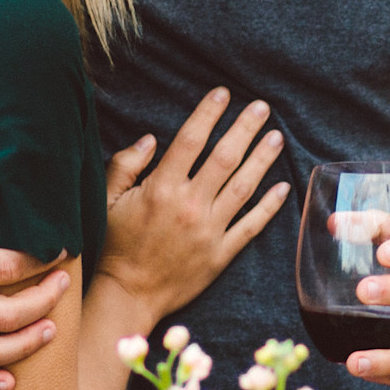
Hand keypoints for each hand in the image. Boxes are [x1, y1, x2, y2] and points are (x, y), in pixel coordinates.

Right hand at [102, 90, 288, 320]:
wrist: (128, 295)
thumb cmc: (114, 246)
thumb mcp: (106, 201)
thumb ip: (125, 165)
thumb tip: (151, 139)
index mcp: (161, 188)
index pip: (191, 140)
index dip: (208, 113)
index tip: (223, 94)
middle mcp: (189, 205)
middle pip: (225, 157)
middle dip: (245, 128)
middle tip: (262, 108)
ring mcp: (209, 230)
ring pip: (244, 187)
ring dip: (262, 159)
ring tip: (276, 138)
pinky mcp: (221, 254)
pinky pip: (251, 225)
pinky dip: (269, 205)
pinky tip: (283, 187)